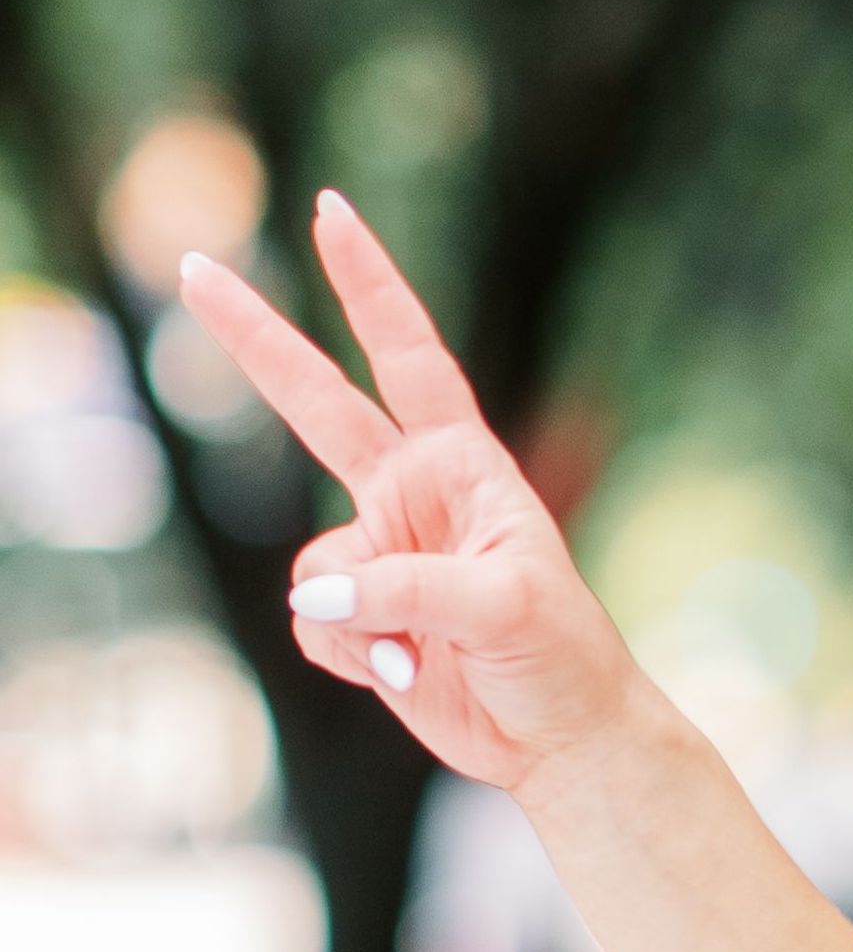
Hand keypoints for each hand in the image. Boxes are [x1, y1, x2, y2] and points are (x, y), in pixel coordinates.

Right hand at [182, 193, 637, 790]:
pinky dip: (356, 660)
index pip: (408, 356)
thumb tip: (315, 598)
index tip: (332, 212)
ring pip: (317, 573)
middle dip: (254, 338)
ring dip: (363, 624)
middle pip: (316, 402)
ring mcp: (378, 557)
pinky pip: (315, 628)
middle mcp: (411, 496)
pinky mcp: (357, 619)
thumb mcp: (503, 607)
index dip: (369, 284)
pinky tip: (411, 676)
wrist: (562, 740)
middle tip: (191, 266)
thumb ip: (406, 587)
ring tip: (432, 655)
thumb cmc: (560, 656)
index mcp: (461, 464)